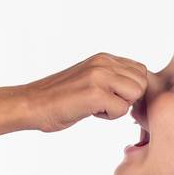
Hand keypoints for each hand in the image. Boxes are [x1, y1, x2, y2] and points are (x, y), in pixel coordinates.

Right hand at [19, 53, 147, 132]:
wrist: (31, 104)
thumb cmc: (60, 98)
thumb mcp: (89, 78)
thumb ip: (111, 77)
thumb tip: (139, 88)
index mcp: (104, 58)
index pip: (141, 71)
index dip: (130, 89)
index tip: (110, 97)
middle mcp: (103, 62)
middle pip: (142, 83)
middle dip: (129, 98)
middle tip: (105, 104)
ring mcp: (99, 76)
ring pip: (136, 94)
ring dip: (120, 107)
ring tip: (98, 107)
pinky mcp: (94, 93)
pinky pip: (122, 110)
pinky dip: (108, 117)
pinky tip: (89, 112)